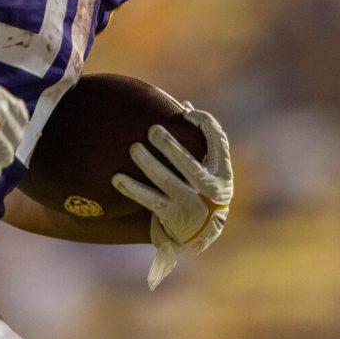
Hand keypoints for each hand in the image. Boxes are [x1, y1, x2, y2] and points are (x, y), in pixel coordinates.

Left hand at [111, 104, 232, 289]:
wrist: (202, 232)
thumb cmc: (203, 186)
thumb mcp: (211, 167)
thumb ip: (200, 138)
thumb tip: (184, 106)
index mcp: (222, 171)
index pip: (218, 141)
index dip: (204, 124)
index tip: (185, 113)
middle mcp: (210, 189)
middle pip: (190, 165)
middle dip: (171, 147)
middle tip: (152, 130)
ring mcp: (190, 204)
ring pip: (167, 182)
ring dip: (148, 164)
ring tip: (134, 149)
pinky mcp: (172, 216)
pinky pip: (149, 200)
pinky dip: (132, 189)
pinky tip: (117, 178)